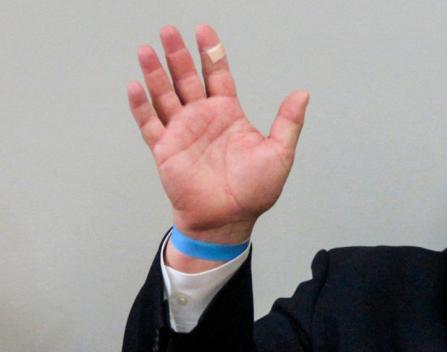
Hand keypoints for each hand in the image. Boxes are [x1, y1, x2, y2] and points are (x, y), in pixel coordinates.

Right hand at [127, 24, 308, 243]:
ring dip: (155, 73)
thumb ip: (288, 122)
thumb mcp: (279, 154)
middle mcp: (203, 118)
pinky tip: (135, 86)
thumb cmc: (254, 192)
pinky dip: (140, 105)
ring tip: (147, 50)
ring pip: (165, 94)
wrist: (228, 220)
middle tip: (169, 30)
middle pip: (187, 78)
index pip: (218, 75)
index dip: (211, 52)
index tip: (203, 29)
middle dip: (178, 54)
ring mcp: (182, 132)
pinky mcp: (165, 149)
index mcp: (229, 115)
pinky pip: (149, 123)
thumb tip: (303, 93)